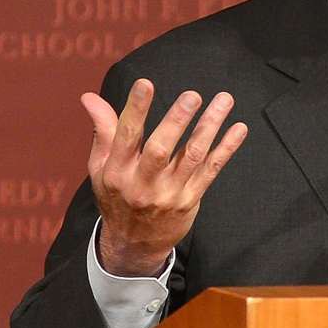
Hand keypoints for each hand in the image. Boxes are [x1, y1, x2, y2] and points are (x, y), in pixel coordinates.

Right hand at [84, 79, 247, 276]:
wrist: (134, 244)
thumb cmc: (117, 196)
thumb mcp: (101, 167)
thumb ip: (103, 131)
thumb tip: (90, 97)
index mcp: (116, 171)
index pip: (126, 136)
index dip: (136, 109)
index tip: (145, 83)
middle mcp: (141, 183)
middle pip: (160, 149)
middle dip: (176, 121)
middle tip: (192, 96)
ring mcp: (168, 194)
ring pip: (191, 157)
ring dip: (209, 127)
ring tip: (223, 101)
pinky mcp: (190, 200)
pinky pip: (211, 171)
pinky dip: (227, 149)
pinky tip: (238, 129)